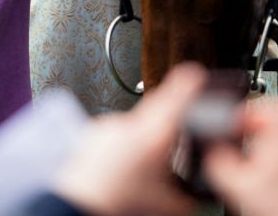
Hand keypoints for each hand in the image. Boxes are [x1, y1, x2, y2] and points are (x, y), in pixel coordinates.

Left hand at [52, 63, 205, 215]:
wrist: (77, 210)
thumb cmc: (118, 207)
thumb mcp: (167, 206)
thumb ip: (190, 194)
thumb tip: (201, 192)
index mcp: (153, 137)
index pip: (176, 97)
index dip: (190, 84)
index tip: (196, 75)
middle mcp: (129, 125)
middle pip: (157, 113)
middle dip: (166, 129)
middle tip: (165, 155)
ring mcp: (108, 127)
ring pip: (135, 128)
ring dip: (140, 144)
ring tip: (136, 174)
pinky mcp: (92, 135)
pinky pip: (114, 135)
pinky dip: (119, 149)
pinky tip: (119, 171)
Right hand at [202, 97, 277, 215]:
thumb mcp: (237, 186)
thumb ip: (218, 160)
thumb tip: (208, 145)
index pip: (276, 102)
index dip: (251, 104)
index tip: (234, 119)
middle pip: (270, 119)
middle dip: (245, 128)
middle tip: (231, 141)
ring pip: (272, 137)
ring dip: (251, 143)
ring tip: (237, 160)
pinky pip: (277, 154)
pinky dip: (259, 158)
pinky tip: (249, 176)